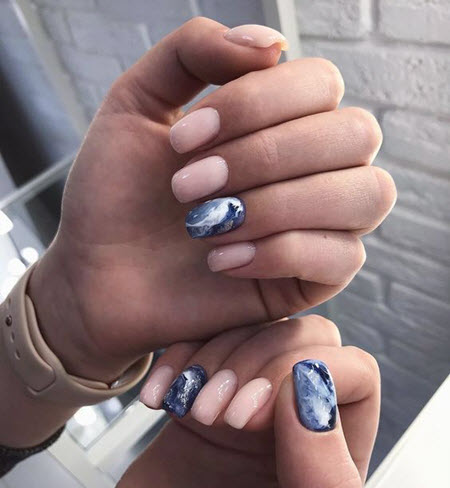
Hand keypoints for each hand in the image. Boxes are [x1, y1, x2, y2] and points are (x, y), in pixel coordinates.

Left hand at [29, 18, 394, 380]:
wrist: (99, 274)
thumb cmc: (120, 192)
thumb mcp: (138, 102)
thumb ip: (195, 50)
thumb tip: (273, 43)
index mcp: (281, 121)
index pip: (321, 84)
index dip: (256, 104)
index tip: (183, 139)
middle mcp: (313, 168)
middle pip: (356, 134)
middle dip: (266, 156)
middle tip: (189, 186)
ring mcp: (320, 225)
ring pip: (368, 194)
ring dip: (279, 204)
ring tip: (208, 225)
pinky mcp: (312, 280)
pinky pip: (342, 257)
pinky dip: (279, 252)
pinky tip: (222, 260)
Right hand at [75, 316, 379, 487]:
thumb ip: (322, 487)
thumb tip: (313, 390)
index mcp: (328, 463)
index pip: (354, 375)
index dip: (308, 373)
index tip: (250, 415)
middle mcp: (291, 430)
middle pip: (307, 340)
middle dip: (256, 360)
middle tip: (216, 411)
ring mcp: (241, 411)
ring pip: (253, 335)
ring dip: (215, 358)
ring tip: (186, 407)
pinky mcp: (197, 404)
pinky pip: (201, 348)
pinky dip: (178, 358)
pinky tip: (161, 397)